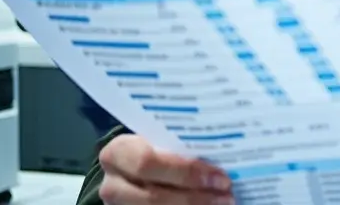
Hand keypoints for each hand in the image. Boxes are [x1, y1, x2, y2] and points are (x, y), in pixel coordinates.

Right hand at [98, 134, 233, 204]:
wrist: (134, 170)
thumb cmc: (158, 148)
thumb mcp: (163, 141)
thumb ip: (183, 145)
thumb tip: (228, 149)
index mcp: (119, 152)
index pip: (148, 162)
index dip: (186, 172)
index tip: (220, 177)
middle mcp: (112, 183)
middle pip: (154, 196)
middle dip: (195, 197)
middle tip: (227, 193)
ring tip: (224, 202)